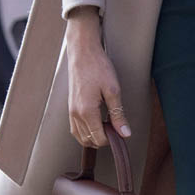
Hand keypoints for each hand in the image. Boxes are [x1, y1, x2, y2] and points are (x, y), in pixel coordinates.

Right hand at [66, 6, 130, 145]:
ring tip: (108, 125)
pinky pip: (75, 128)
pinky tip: (97, 122)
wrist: (83, 53)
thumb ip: (118, 114)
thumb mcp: (113, 90)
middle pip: (89, 140)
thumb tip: (125, 133)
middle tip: (116, 127)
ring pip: (80, 136)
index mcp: (87, 112)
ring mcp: (70, 111)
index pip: (99, 138)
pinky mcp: (70, 107)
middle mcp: (75, 115)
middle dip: (103, 139)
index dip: (112, 138)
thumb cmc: (98, 68)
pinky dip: (85, 131)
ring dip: (94, 136)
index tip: (122, 130)